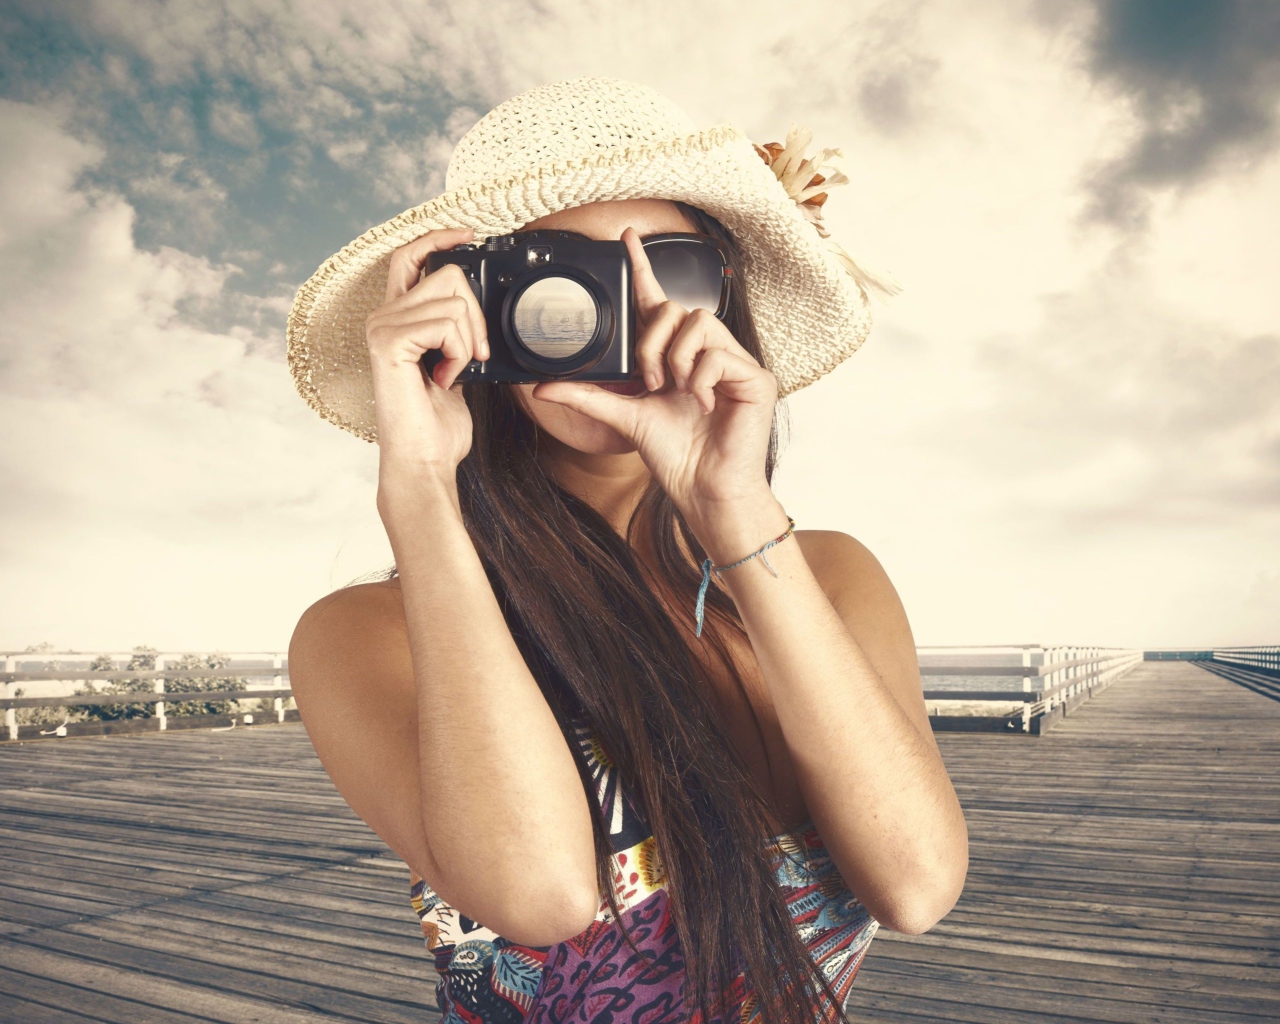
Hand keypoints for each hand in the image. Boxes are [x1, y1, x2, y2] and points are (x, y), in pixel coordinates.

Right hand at [365, 229, 488, 480]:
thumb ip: (457, 331)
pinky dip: (459, 353)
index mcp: (397, 318)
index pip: (410, 257)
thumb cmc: (438, 424)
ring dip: (469, 342)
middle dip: (477, 315)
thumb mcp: (455, 366)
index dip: (438, 238)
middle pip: (447, 274)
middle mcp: (382, 317)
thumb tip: (478, 306)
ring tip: (452, 374)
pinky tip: (444, 379)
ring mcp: (381, 327)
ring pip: (453, 301)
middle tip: (473, 355)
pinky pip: (446, 323)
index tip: (469, 235)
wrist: (425, 461)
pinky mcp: (388, 342)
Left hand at [532, 227, 781, 552]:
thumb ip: (587, 397)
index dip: (642, 268)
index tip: (626, 237)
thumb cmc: (675, 456)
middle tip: (651, 381)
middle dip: (652, 342)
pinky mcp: (754, 377)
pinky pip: (719, 352)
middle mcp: (704, 353)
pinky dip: (701, 378)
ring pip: (697, 322)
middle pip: (674, 308)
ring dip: (676, 358)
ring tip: (677, 391)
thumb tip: (542, 387)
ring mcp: (732, 363)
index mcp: (674, 356)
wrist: (705, 489)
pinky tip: (703, 403)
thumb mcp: (623, 418)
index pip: (656, 302)